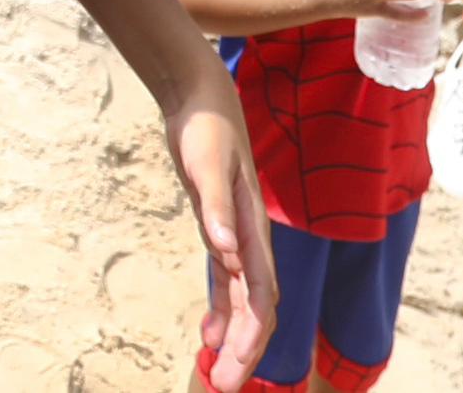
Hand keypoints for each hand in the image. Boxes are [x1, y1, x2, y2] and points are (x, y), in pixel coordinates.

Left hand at [168, 86, 274, 392]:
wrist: (201, 99)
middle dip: (245, 352)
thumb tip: (227, 249)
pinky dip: (222, 313)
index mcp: (253, 231)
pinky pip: (227, 285)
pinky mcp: (220, 231)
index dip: (251, 339)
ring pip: (244, 303)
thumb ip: (216, 207)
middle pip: (257, 309)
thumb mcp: (206, 164)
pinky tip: (209, 337)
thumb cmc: (206, 128)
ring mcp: (237, 237)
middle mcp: (250, 241)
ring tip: (218, 374)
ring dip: (235, 340)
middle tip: (222, 387)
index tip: (233, 372)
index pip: (261, 299)